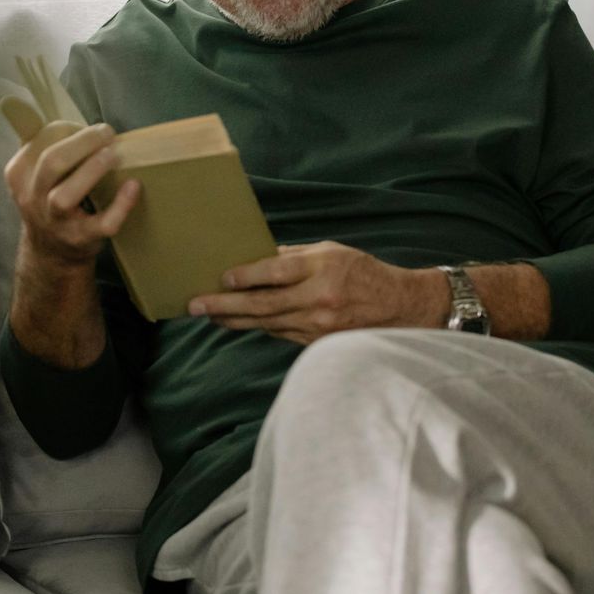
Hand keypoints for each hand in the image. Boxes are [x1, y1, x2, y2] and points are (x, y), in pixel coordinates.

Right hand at [4, 119, 141, 270]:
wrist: (50, 253)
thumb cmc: (49, 201)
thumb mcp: (35, 174)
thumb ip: (45, 146)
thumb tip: (77, 120)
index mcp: (19, 174)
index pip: (39, 140)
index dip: (67, 128)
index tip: (86, 128)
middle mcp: (32, 197)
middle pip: (51, 162)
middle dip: (82, 142)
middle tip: (106, 133)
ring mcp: (54, 221)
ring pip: (64, 196)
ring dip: (92, 170)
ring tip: (113, 155)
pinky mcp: (80, 238)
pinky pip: (101, 223)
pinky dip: (120, 205)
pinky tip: (133, 187)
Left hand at [186, 241, 448, 344]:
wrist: (398, 308)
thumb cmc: (362, 272)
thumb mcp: (331, 252)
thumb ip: (294, 256)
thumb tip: (255, 257)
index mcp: (323, 269)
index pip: (277, 272)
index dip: (247, 276)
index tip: (222, 278)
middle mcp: (319, 299)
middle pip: (264, 304)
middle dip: (225, 306)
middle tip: (196, 305)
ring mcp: (318, 325)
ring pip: (266, 324)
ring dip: (234, 320)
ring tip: (208, 314)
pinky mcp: (317, 342)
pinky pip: (280, 334)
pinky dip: (258, 327)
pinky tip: (239, 322)